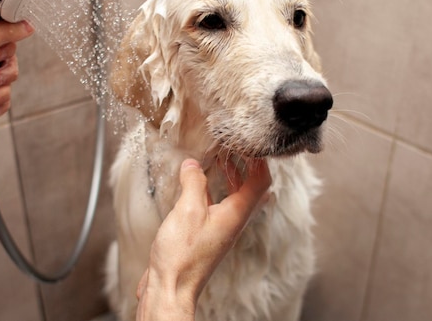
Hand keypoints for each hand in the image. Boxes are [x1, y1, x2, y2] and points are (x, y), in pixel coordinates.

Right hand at [136, 157, 271, 319]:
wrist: (170, 289)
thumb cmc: (181, 256)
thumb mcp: (187, 211)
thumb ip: (194, 184)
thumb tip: (193, 164)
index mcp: (236, 215)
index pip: (261, 181)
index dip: (259, 159)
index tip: (248, 141)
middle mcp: (233, 223)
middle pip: (252, 189)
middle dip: (247, 165)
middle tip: (235, 146)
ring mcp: (221, 230)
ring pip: (235, 198)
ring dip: (231, 177)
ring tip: (220, 159)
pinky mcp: (207, 236)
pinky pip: (218, 206)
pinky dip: (215, 190)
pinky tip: (199, 185)